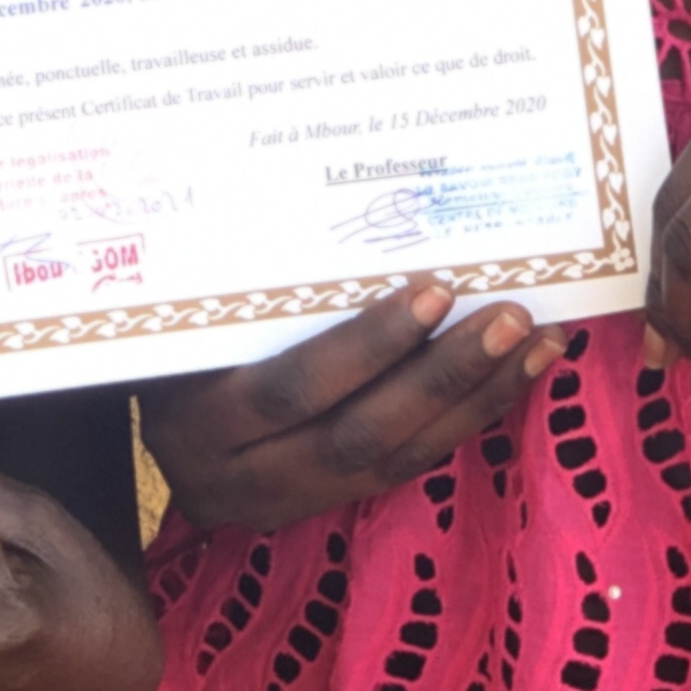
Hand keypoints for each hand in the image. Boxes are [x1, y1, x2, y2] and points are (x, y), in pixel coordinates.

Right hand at [137, 277, 566, 531]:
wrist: (153, 421)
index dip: (369, 345)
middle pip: (358, 433)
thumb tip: (328, 187)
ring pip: (397, 458)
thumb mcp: (182, 319)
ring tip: (538, 341)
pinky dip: (470, 416)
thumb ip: (241, 285)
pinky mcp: (330, 503)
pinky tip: (519, 374)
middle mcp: (239, 480)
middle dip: (443, 374)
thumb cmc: (168, 340)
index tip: (434, 289)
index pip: (293, 389)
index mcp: (196, 425)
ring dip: (476, 397)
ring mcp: (288, 501)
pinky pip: (411, 464)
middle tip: (510, 315)